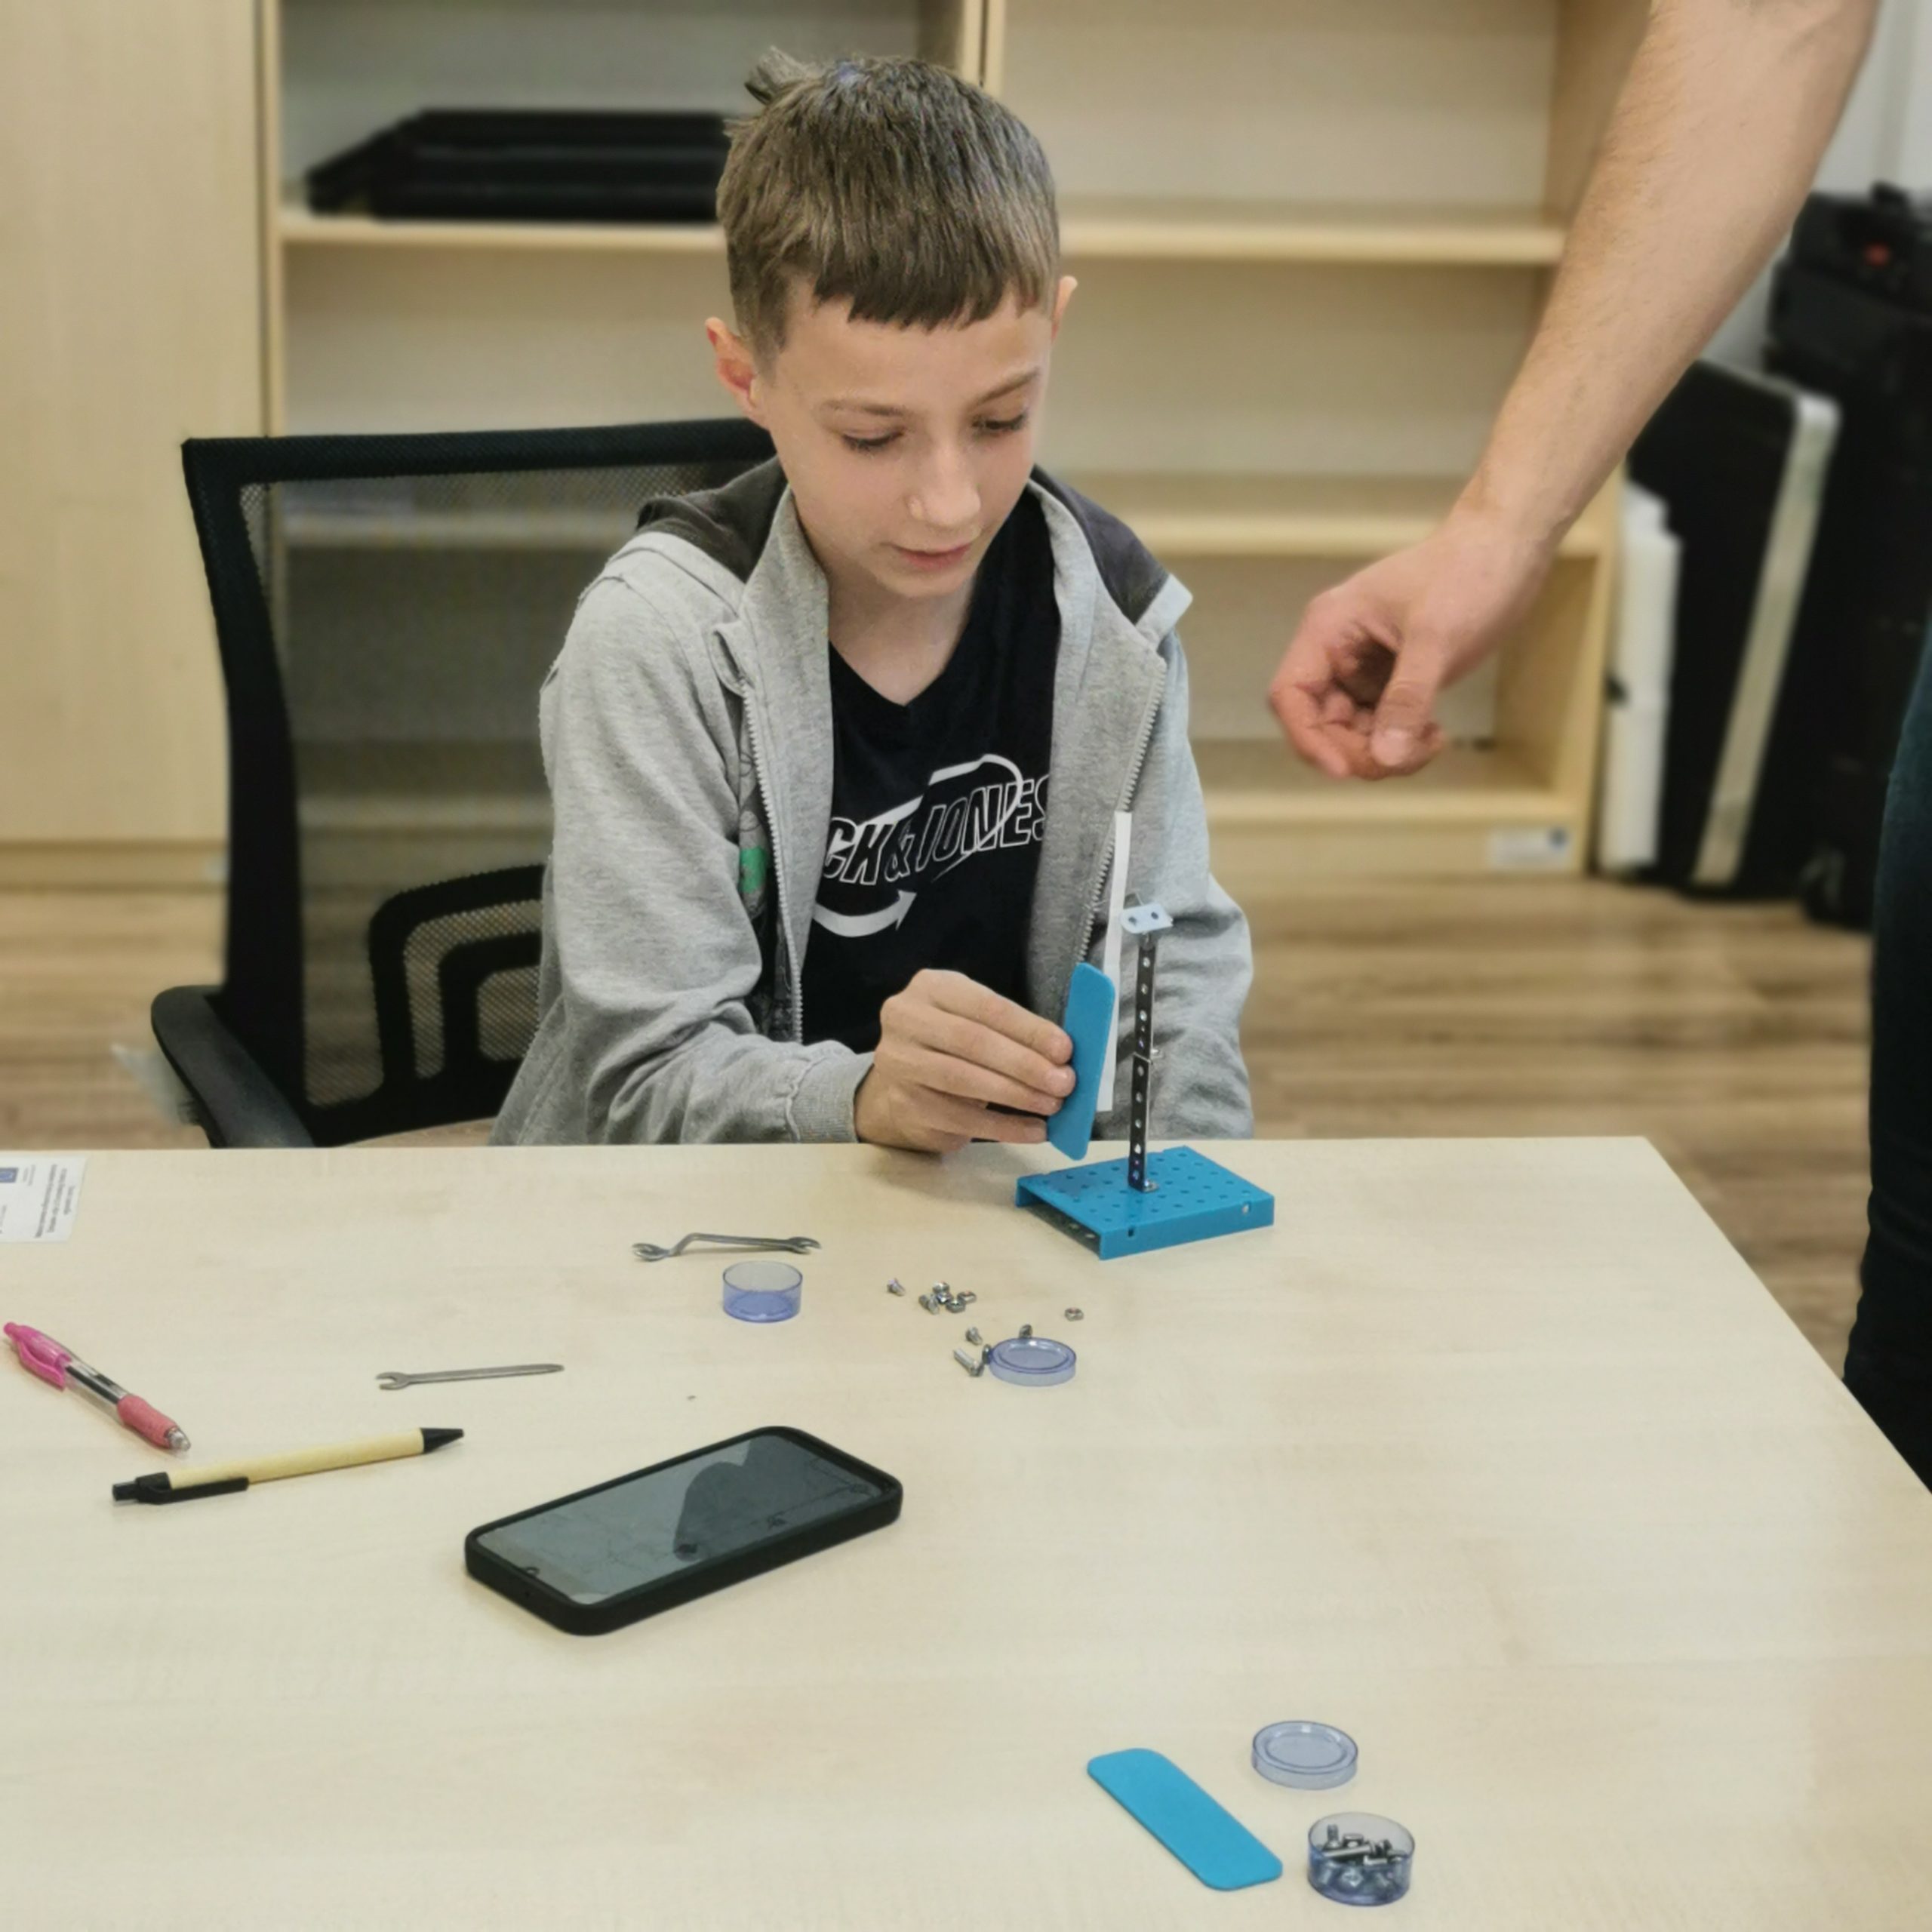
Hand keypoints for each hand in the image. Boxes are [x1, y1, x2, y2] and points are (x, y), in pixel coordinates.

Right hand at [855, 969, 1074, 1154]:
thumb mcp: (976, 1021)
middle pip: (971, 1041)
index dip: (1028, 1029)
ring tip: (1052, 1105)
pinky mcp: (904, 1105)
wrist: (903, 1082)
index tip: (1065, 1050)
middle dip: (1024, 1063)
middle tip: (1063, 1082)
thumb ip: (1012, 1031)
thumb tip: (1063, 1057)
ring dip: (1016, 1095)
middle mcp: (907, 1020)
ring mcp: (899, 1064)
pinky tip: (1034, 1130)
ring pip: (963, 1080)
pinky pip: (960, 1119)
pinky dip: (1003, 1127)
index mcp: (931, 987)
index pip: (986, 1006)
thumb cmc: (952, 1045)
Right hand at [1269, 510, 1556, 779]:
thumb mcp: (1437, 638)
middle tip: (1405, 757)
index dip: (1307, 738)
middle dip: (1357, 750)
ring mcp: (1362, 668)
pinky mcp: (1390, 679)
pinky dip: (1401, 741)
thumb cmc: (1467, 577)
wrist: (1507, 549)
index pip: (1290, 695)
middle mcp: (1336, 652)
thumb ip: (1408, 699)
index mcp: (1328, 630)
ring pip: (1350, 732)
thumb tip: (1386, 759)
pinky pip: (1379, 726)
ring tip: (1431, 742)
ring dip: (1384, 751)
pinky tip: (1434, 734)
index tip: (1345, 770)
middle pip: (1320, 724)